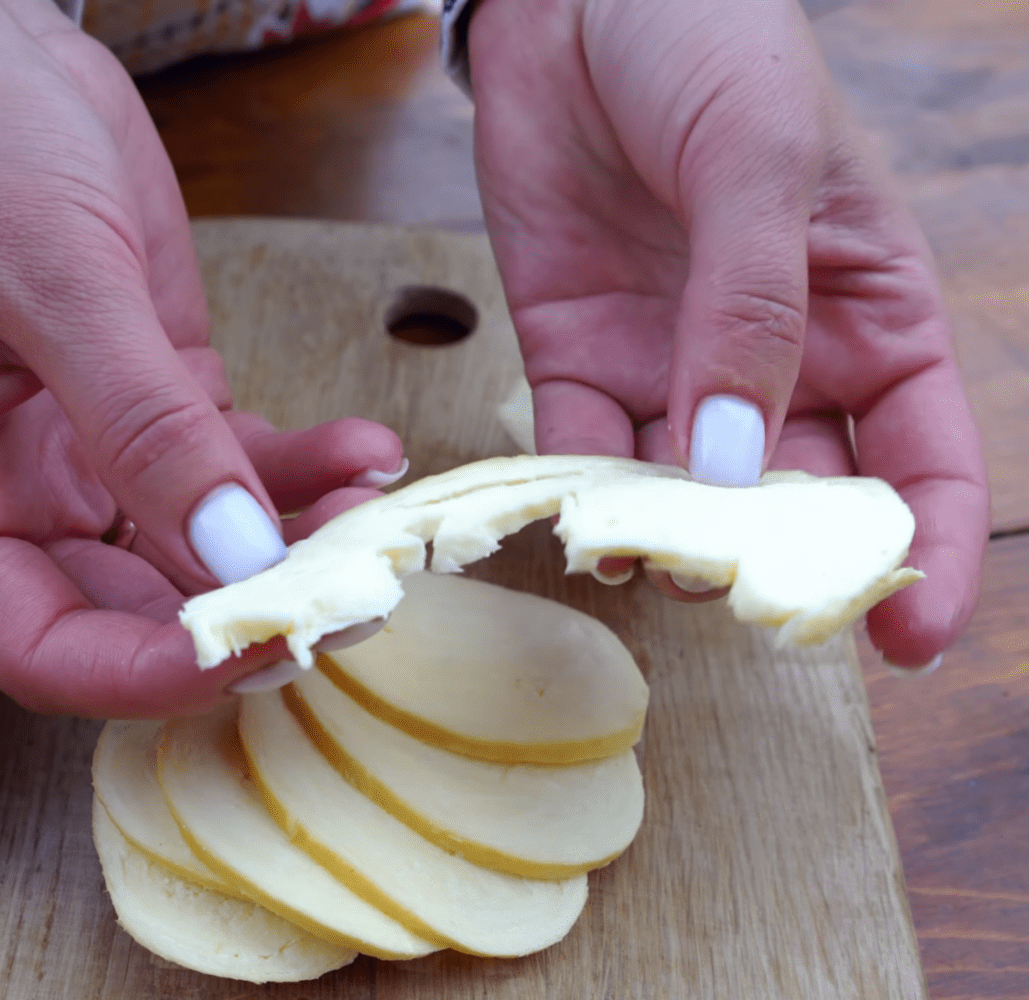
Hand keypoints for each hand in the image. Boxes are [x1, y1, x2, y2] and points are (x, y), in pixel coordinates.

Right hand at [0, 0, 402, 715]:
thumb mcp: (56, 279)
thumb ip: (143, 423)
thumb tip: (234, 556)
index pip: (37, 643)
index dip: (143, 673)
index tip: (252, 648)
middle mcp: (9, 506)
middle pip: (133, 617)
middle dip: (243, 617)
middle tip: (350, 596)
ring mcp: (87, 469)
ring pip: (200, 558)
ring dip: (292, 548)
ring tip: (375, 518)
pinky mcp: (157, 420)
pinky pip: (236, 477)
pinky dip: (301, 476)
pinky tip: (364, 452)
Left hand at [468, 0, 987, 666]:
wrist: (572, 1)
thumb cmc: (706, 45)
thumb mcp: (760, 161)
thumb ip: (751, 308)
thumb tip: (734, 459)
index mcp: (869, 312)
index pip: (924, 457)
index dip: (927, 552)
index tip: (903, 635)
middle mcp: (776, 360)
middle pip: (797, 498)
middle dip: (776, 562)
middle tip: (745, 598)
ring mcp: (671, 366)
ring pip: (686, 495)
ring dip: (674, 543)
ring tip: (656, 561)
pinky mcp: (577, 359)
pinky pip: (584, 453)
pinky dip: (582, 499)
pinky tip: (581, 528)